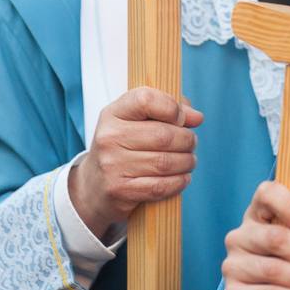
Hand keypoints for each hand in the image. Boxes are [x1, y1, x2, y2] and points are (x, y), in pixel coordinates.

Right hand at [68, 87, 202, 240]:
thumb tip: (196, 117)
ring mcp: (112, 165)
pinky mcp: (119, 190)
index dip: (172, 107)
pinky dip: (178, 182)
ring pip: (165, 162)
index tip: (181, 118)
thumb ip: (167, 110)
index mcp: (113, 113)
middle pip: (163, 135)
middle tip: (192, 143)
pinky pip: (160, 186)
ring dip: (186, 162)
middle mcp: (109, 137)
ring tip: (189, 160)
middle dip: (187, 140)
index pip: (146, 99)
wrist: (93, 186)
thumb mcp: (136, 121)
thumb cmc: (123, 147)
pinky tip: (183, 178)